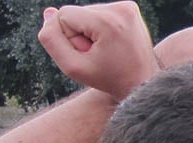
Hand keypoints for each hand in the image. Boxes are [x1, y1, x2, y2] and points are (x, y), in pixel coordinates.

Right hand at [38, 2, 156, 100]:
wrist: (143, 83)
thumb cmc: (108, 79)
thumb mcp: (72, 67)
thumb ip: (51, 40)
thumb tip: (49, 12)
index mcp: (107, 22)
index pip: (63, 15)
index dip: (70, 38)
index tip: (90, 54)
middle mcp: (121, 9)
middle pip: (76, 13)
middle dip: (81, 34)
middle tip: (100, 55)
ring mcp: (128, 8)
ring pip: (87, 13)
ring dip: (91, 32)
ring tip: (108, 50)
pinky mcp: (130, 9)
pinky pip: (99, 13)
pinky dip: (101, 28)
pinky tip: (112, 43)